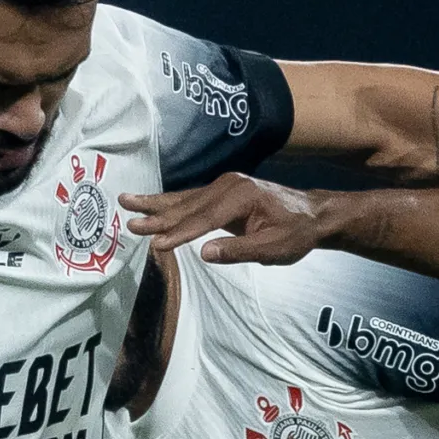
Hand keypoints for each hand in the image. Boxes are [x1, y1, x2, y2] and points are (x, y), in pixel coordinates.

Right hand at [121, 174, 332, 262]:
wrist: (312, 215)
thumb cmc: (297, 234)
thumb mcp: (274, 248)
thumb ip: (240, 251)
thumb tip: (204, 253)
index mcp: (241, 196)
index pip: (204, 219)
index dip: (179, 233)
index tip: (156, 244)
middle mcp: (229, 185)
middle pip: (188, 204)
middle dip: (157, 216)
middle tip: (129, 222)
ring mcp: (225, 185)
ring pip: (185, 198)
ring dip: (155, 203)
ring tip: (126, 201)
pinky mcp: (223, 191)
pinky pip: (191, 198)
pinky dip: (170, 203)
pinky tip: (152, 204)